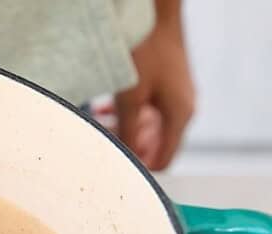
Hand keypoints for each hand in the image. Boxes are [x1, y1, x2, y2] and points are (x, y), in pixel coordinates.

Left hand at [115, 0, 194, 170]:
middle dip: (128, 147)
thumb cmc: (145, 52)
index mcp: (179, 116)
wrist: (154, 16)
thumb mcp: (130, 98)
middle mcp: (182, 109)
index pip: (163, 161)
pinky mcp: (165, 87)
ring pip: (149, 128)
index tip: (114, 166)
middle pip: (156, 145)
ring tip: (99, 125)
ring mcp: (175, 97)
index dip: (139, 168)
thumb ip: (128, 132)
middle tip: (101, 144)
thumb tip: (124, 158)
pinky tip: (106, 109)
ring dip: (125, 130)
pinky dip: (128, 115)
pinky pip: (147, 111)